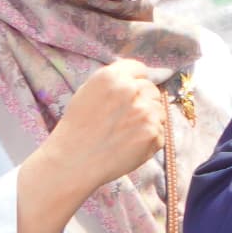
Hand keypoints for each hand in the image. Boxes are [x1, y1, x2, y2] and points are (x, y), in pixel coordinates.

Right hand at [39, 58, 175, 202]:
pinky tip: (129, 146)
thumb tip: (138, 79)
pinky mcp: (152, 133)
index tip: (129, 96)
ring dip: (148, 121)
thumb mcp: (88, 92)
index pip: (139, 70)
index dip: (135, 83)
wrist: (72, 162)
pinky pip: (160, 133)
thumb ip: (114, 82)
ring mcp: (144, 112)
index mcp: (112, 76)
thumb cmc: (77, 129)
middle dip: (143, 102)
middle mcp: (131, 90)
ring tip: (125, 134)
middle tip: (124, 120)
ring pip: (159, 111)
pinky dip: (149, 140)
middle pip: (151, 90)